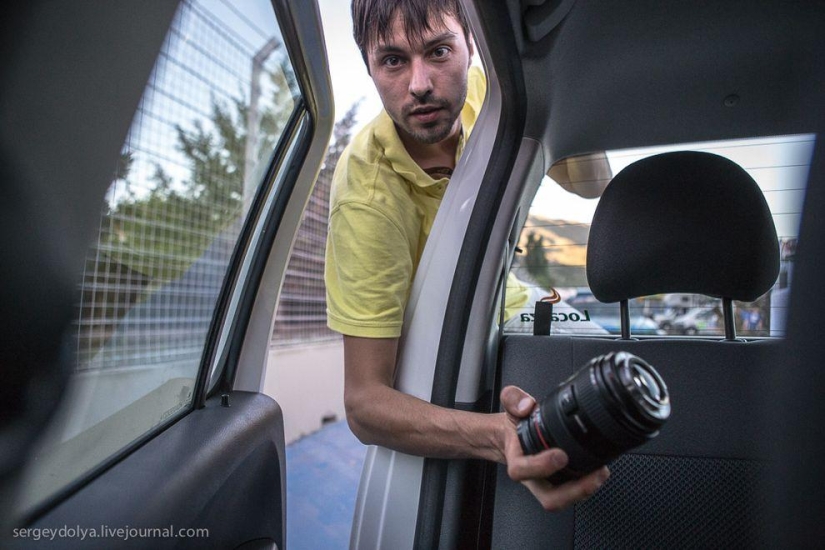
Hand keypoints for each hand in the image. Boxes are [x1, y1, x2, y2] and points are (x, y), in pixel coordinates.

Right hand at [499, 385, 609, 510]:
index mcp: (517, 458)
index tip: (560, 455)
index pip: (521, 470)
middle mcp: (532, 476)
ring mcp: (547, 483)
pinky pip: (573, 492)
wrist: (511, 436)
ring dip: (585, 490)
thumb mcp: (510, 403)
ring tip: (601, 473)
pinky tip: (598, 470)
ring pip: (564, 500)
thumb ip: (513, 398)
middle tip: (594, 475)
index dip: (540, 466)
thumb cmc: (514, 424)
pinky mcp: (559, 483)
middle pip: (549, 498)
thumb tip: (527, 406)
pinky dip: (588, 484)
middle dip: (574, 491)